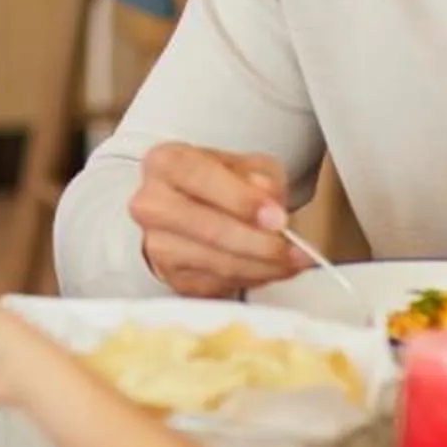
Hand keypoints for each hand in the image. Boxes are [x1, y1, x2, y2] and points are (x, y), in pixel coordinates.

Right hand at [127, 143, 302, 297]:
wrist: (200, 209)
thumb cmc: (222, 184)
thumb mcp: (248, 166)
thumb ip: (259, 176)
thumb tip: (267, 198)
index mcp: (165, 163)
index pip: (198, 177)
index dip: (241, 199)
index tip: (277, 217)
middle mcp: (152, 203)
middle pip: (206, 227)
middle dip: (257, 242)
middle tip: (292, 246)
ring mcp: (156, 243)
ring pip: (217, 261)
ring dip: (264, 265)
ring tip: (294, 260)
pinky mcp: (172, 276)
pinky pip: (219, 284)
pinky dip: (253, 278)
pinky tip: (272, 268)